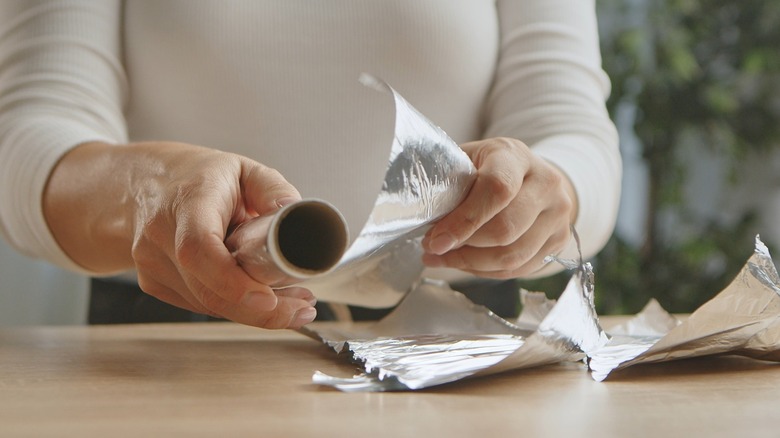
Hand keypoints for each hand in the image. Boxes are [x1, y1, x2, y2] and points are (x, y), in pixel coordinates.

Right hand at [44, 141, 316, 328]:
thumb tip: (300, 218)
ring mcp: (152, 263)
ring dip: (254, 312)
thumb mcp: (243, 169)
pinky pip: (200, 304)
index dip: (232, 282)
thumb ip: (274, 190)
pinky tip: (263, 300)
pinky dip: (234, 307)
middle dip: (259, 310)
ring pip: (207, 303)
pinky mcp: (154, 282)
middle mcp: (160, 234)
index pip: (199, 249)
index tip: (269, 299)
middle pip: (206, 289)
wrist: (138, 184)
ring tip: (294, 304)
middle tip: (302, 309)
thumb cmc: (197, 176)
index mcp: (187, 201)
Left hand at [421, 137, 576, 278]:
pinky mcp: (559, 241)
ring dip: (470, 263)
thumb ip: (449, 180)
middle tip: (432, 247)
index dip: (464, 220)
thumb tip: (420, 210)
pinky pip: (518, 268)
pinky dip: (485, 271)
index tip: (435, 239)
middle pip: (505, 229)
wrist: (535, 177)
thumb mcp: (469, 160)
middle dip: (463, 245)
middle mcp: (546, 183)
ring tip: (442, 258)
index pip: (497, 189)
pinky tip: (463, 263)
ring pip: (511, 255)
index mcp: (516, 156)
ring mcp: (558, 215)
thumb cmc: (491, 168)